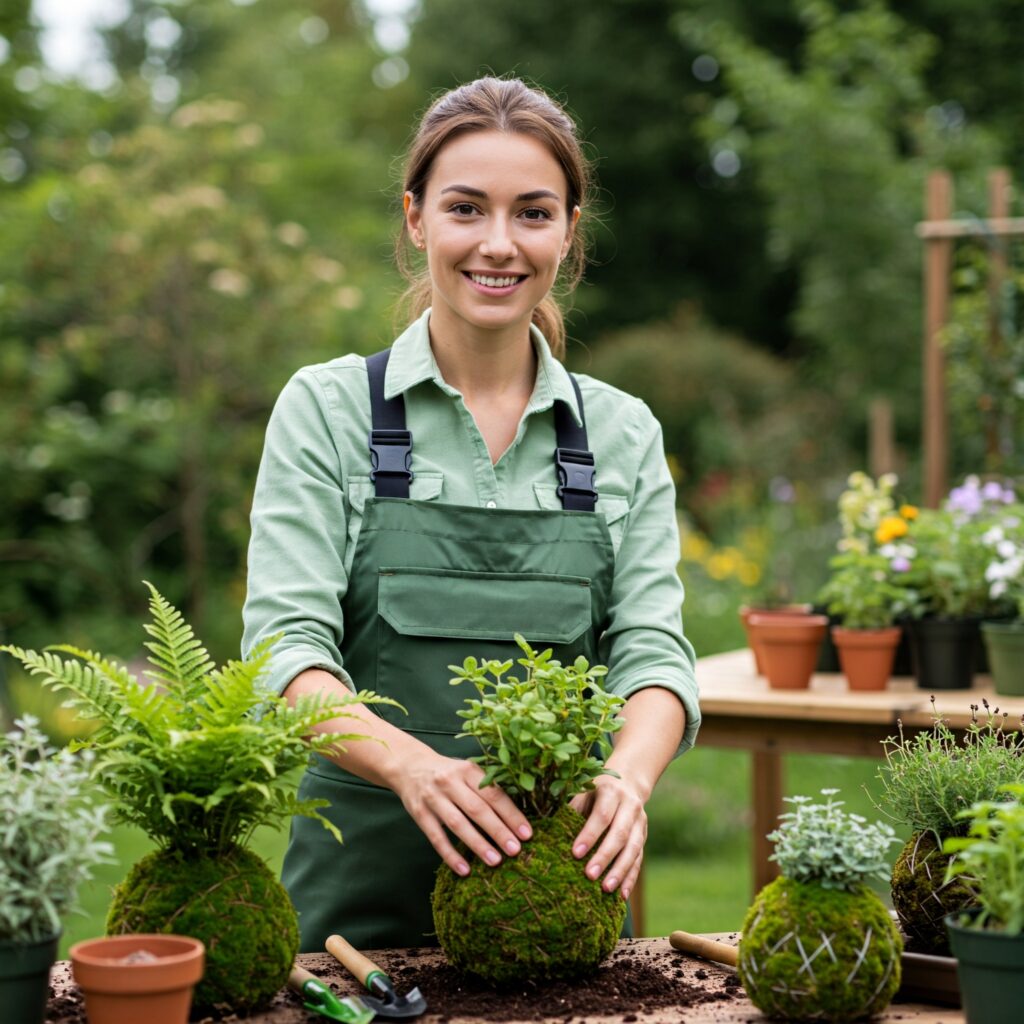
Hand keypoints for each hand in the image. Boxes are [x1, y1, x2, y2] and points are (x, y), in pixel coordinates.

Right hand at [393, 749, 532, 876]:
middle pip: (477, 809)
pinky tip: (465, 870)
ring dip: (477, 844)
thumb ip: (487, 788)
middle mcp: (450, 782)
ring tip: (495, 861)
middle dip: (498, 831)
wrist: (409, 766)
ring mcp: (433, 798)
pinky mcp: (419, 814)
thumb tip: (515, 816)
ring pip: (458, 824)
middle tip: (515, 850)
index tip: (526, 833)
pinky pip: (436, 837)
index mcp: (467, 770)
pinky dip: (450, 855)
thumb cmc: (449, 773)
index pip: (493, 794)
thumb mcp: (467, 771)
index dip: (511, 814)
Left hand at [569, 773, 646, 900]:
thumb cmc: (595, 793)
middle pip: (620, 834)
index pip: (602, 815)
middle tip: (589, 875)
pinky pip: (639, 860)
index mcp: (611, 792)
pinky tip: (622, 895)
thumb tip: (550, 835)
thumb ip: (572, 811)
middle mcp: (630, 807)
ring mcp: (640, 823)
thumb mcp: (583, 793)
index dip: (590, 834)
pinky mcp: (644, 838)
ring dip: (620, 871)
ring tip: (606, 889)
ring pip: (633, 849)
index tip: (575, 853)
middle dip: (605, 856)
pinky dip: (630, 878)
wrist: (627, 784)